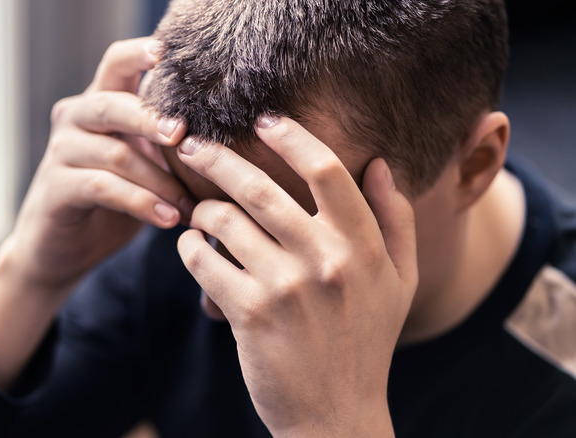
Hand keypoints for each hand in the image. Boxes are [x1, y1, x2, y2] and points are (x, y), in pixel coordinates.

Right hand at [0, 37, 192, 389]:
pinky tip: (169, 219)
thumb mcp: (144, 165)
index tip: (167, 52)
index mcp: (99, 103)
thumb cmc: (113, 202)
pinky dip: (141, 202)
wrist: (61, 249)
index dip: (139, 53)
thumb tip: (230, 137)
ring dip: (161, 181)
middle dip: (154, 118)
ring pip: (116, 153)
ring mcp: (61, 152)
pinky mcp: (56, 189)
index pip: (115, 63)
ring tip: (191, 205)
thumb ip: (168, 144)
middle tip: (186, 136)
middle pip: (112, 103)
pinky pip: (103, 187)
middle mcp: (75, 119)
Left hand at [175, 116, 416, 436]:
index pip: (326, 170)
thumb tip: (379, 163)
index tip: (263, 120)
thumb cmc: (367, 342)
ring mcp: (286, 288)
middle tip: (191, 144)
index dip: (291, 136)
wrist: (337, 416)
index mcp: (363, 247)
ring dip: (201, 210)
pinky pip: (203, 261)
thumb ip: (396, 220)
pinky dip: (189, 248)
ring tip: (197, 212)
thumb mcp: (402, 282)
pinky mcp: (248, 314)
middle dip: (217, 158)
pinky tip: (191, 248)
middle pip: (260, 187)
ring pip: (224, 221)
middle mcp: (326, 260)